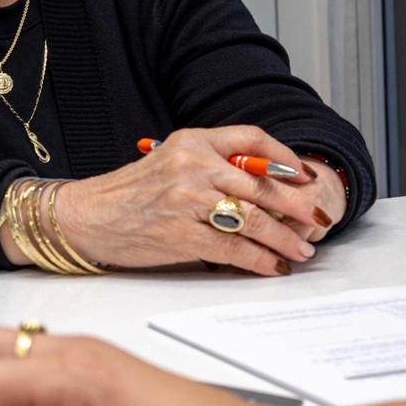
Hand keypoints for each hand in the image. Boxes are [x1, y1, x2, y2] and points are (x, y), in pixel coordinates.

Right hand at [53, 126, 335, 276]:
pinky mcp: (183, 236)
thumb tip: (266, 187)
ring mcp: (188, 202)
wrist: (88, 216)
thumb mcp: (171, 161)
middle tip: (317, 220)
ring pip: (254, 220)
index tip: (304, 177)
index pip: (252, 140)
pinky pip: (234, 249)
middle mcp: (193, 167)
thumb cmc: (131, 192)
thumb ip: (213, 165)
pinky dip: (260, 260)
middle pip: (262, 185)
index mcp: (192, 141)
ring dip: (285, 238)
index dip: (285, 159)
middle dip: (298, 206)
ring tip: (301, 249)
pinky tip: (272, 266)